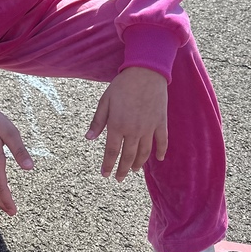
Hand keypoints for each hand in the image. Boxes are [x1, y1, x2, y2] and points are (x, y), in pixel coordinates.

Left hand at [85, 67, 167, 181]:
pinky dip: (160, 152)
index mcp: (117, 125)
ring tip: (134, 171)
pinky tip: (158, 159)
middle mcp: (133, 130)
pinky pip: (162, 141)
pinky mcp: (161, 123)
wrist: (146, 73)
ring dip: (139, 164)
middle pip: (128, 156)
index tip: (105, 175)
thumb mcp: (105, 101)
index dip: (108, 165)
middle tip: (119, 178)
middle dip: (123, 169)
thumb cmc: (122, 85)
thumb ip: (98, 121)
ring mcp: (149, 128)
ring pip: (144, 152)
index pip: (111, 152)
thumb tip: (89, 138)